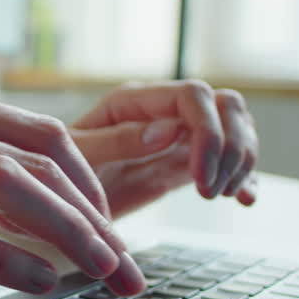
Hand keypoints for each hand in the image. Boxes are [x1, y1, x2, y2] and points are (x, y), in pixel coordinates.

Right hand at [0, 86, 145, 295]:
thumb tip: (64, 208)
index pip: (42, 135)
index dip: (94, 185)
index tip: (115, 233)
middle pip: (34, 162)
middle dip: (94, 218)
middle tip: (124, 268)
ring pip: (3, 187)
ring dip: (66, 235)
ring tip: (96, 275)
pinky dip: (6, 261)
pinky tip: (35, 284)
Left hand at [69, 81, 257, 217]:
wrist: (54, 202)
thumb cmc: (55, 173)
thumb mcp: (76, 158)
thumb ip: (118, 142)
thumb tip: (168, 131)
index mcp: (135, 102)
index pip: (194, 96)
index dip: (209, 133)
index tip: (200, 177)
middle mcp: (162, 112)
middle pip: (225, 107)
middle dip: (231, 148)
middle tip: (213, 191)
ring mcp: (178, 136)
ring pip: (235, 128)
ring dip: (240, 161)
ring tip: (220, 195)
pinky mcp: (184, 163)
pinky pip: (227, 159)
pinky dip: (244, 176)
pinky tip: (243, 199)